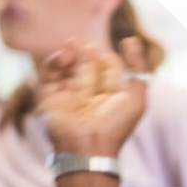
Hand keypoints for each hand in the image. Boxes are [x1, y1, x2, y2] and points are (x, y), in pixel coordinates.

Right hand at [37, 38, 149, 156]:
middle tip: (91, 47)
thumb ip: (138, 67)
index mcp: (111, 98)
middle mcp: (89, 97)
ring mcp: (68, 96)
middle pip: (88, 68)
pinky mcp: (48, 97)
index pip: (110, 72)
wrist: (89, 146)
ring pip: (68, 68)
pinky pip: (49, 74)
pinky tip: (65, 54)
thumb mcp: (136, 96)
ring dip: (72, 54)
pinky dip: (55, 61)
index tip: (110, 54)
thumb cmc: (116, 124)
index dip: (110, 61)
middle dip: (90, 56)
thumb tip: (132, 40)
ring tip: (75, 43)